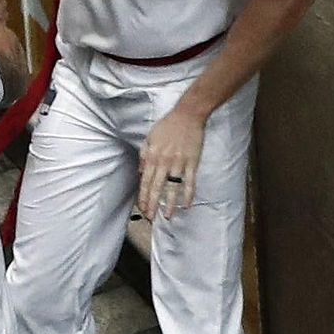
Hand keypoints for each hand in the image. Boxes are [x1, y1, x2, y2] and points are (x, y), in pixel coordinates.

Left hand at [137, 103, 205, 220]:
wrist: (187, 115)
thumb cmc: (167, 125)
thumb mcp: (149, 138)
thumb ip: (144, 155)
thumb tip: (141, 172)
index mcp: (153, 157)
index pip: (146, 181)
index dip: (143, 196)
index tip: (141, 208)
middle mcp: (164, 162)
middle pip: (157, 187)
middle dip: (152, 204)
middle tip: (151, 218)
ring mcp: (179, 163)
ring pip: (172, 188)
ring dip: (169, 203)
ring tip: (167, 216)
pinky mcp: (192, 162)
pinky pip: (190, 181)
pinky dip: (189, 194)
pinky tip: (187, 205)